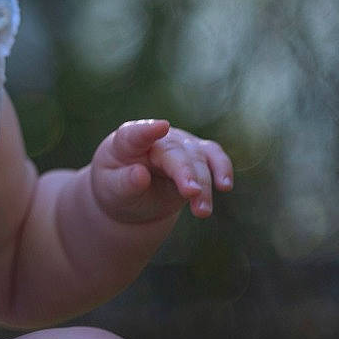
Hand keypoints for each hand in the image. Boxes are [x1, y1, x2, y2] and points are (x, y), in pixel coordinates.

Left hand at [87, 118, 232, 223]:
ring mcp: (179, 145)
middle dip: (184, 172)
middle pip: (173, 152)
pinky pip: (213, 157)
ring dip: (203, 184)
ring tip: (202, 211)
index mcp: (126, 143)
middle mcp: (156, 139)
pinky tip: (225, 185)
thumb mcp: (113, 191)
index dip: (147, 130)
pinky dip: (222, 168)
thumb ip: (124, 184)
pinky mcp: (197, 155)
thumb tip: (140, 175)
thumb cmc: (118, 188)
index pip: (135, 135)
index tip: (161, 126)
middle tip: (191, 193)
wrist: (134, 196)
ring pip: (196, 158)